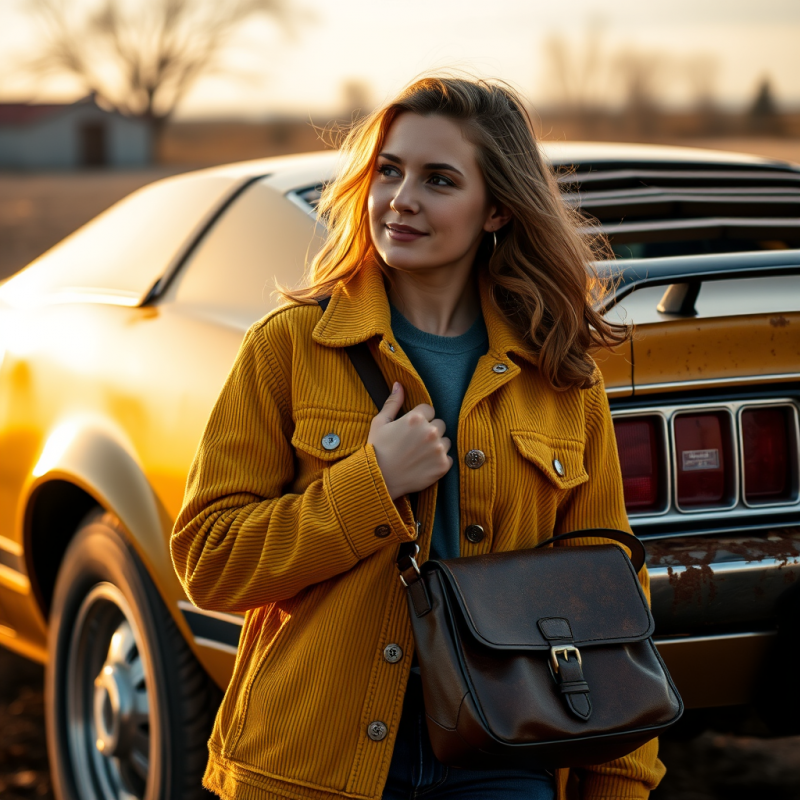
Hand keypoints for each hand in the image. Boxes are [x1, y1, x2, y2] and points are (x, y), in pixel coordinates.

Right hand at [367, 382, 451, 499]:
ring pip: (446, 440)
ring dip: (437, 445)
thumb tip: (399, 384)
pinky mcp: (443, 466)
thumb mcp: (380, 423)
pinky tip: (424, 464)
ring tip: (420, 454)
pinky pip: (449, 457)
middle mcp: (430, 432)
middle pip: (440, 424)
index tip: (411, 429)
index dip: (420, 418)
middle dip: (430, 430)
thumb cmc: (376, 450)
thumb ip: (393, 402)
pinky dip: (439, 461)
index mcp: (416, 418)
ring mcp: (438, 449)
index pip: (429, 409)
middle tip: (415, 442)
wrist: (378, 480)